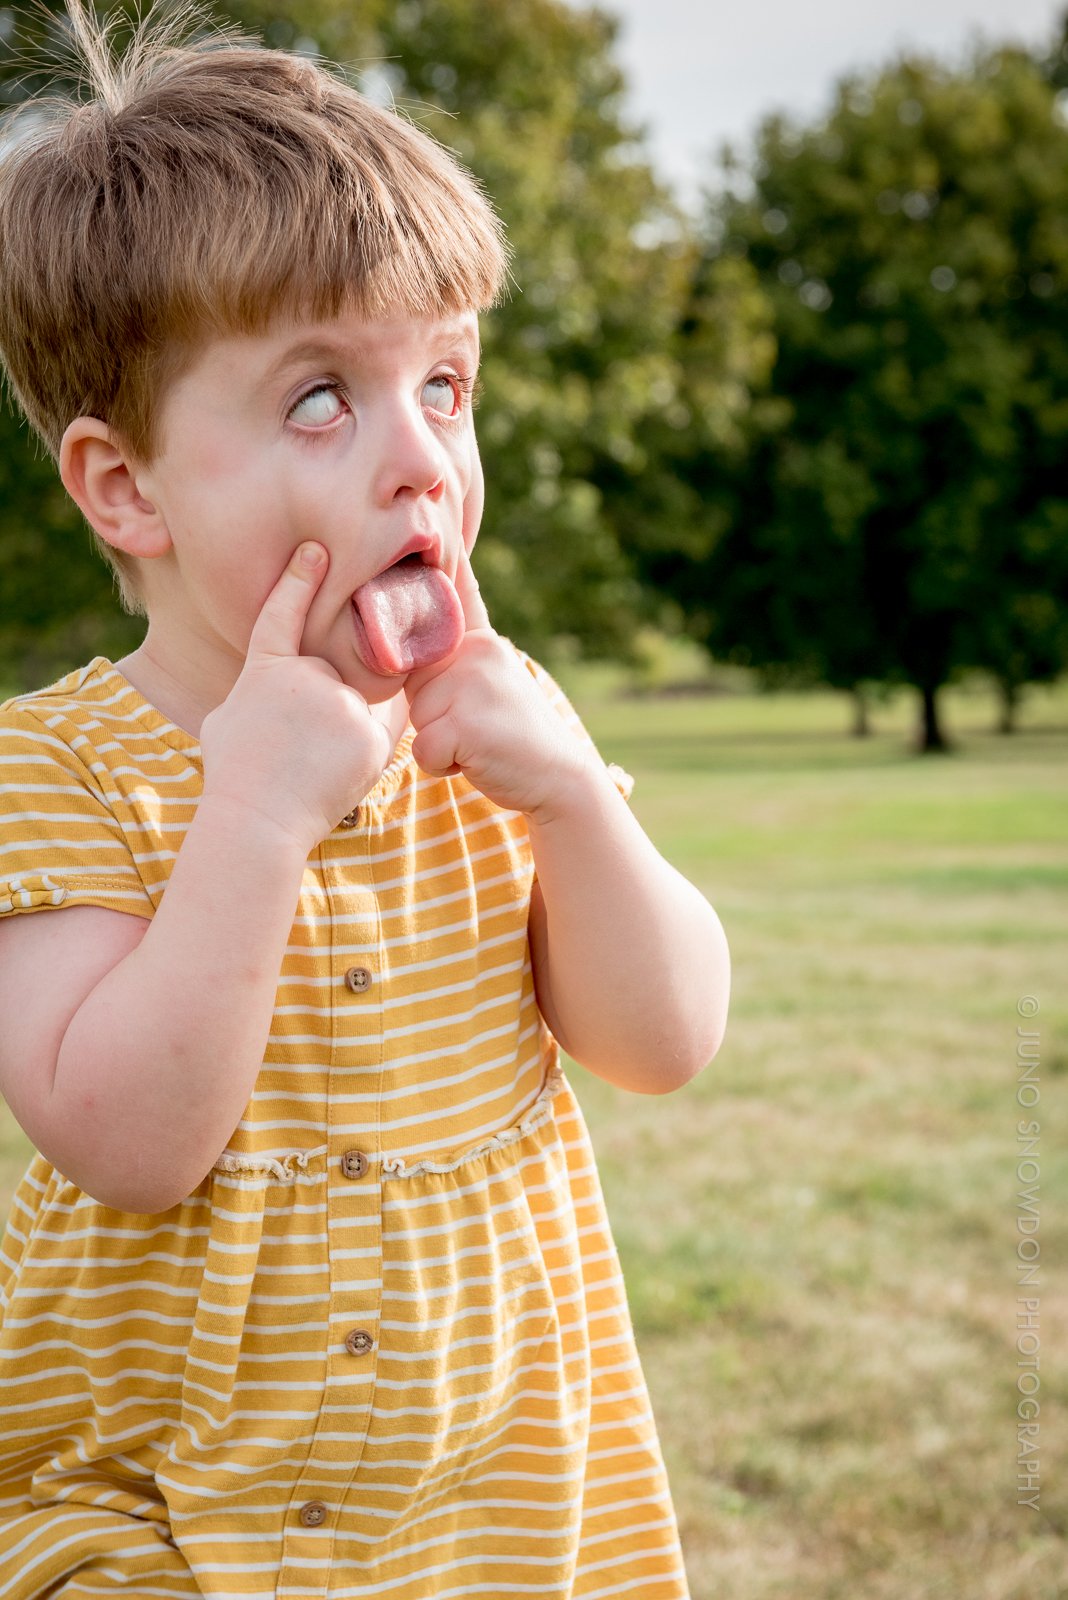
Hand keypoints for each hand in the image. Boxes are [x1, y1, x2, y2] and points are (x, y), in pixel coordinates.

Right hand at [199, 543, 397, 850]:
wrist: (257, 819)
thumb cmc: (235, 774)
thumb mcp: (229, 720)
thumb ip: (259, 691)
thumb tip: (275, 688)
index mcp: (265, 670)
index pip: (283, 614)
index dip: (299, 581)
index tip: (316, 550)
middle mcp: (305, 676)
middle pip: (329, 678)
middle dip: (320, 707)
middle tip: (294, 750)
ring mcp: (341, 703)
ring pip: (355, 707)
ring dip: (341, 732)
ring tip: (311, 768)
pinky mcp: (371, 734)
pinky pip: (379, 732)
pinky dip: (363, 751)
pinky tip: (336, 773)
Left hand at [404, 549, 594, 821]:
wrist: (559, 778)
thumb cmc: (511, 737)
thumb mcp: (486, 683)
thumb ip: (451, 659)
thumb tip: (407, 640)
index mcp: (480, 640)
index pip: (458, 589)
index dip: (439, 551)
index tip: (435, 495)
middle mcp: (477, 652)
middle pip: (414, 680)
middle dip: (432, 714)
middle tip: (475, 726)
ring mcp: (471, 685)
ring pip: (418, 719)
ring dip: (439, 742)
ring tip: (477, 742)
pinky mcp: (466, 724)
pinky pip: (425, 750)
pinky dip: (443, 766)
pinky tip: (478, 760)